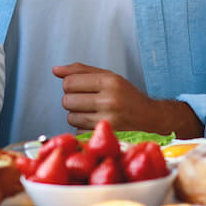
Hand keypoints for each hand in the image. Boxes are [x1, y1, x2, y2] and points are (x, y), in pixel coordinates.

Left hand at [53, 63, 201, 135]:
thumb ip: (81, 71)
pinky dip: (83, 127)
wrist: (150, 117)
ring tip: (91, 112)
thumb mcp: (109, 76)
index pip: (69, 82)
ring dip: (76, 115)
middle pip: (67, 100)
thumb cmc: (126, 95)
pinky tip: (96, 123)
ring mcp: (108, 119)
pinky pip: (79, 131)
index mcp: (109, 81)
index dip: (68, 85)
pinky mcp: (106, 135)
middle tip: (86, 100)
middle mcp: (109, 100)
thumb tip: (55, 70)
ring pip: (71, 117)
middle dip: (72, 100)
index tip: (78, 87)